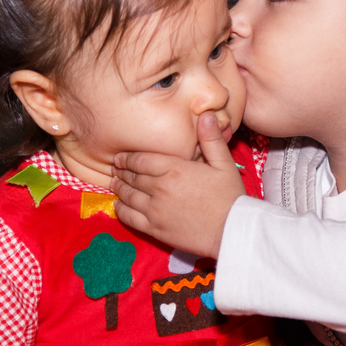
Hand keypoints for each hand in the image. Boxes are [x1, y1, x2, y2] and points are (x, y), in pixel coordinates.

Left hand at [113, 113, 245, 257]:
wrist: (231, 230)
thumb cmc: (230, 196)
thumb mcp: (224, 164)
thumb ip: (211, 139)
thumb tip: (207, 115)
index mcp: (174, 169)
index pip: (140, 160)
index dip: (127, 158)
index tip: (120, 157)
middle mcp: (160, 188)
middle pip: (132, 177)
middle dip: (121, 172)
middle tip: (115, 169)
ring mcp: (155, 210)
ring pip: (127, 196)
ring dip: (119, 188)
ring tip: (115, 183)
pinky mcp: (155, 228)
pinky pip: (129, 217)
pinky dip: (120, 209)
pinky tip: (119, 205)